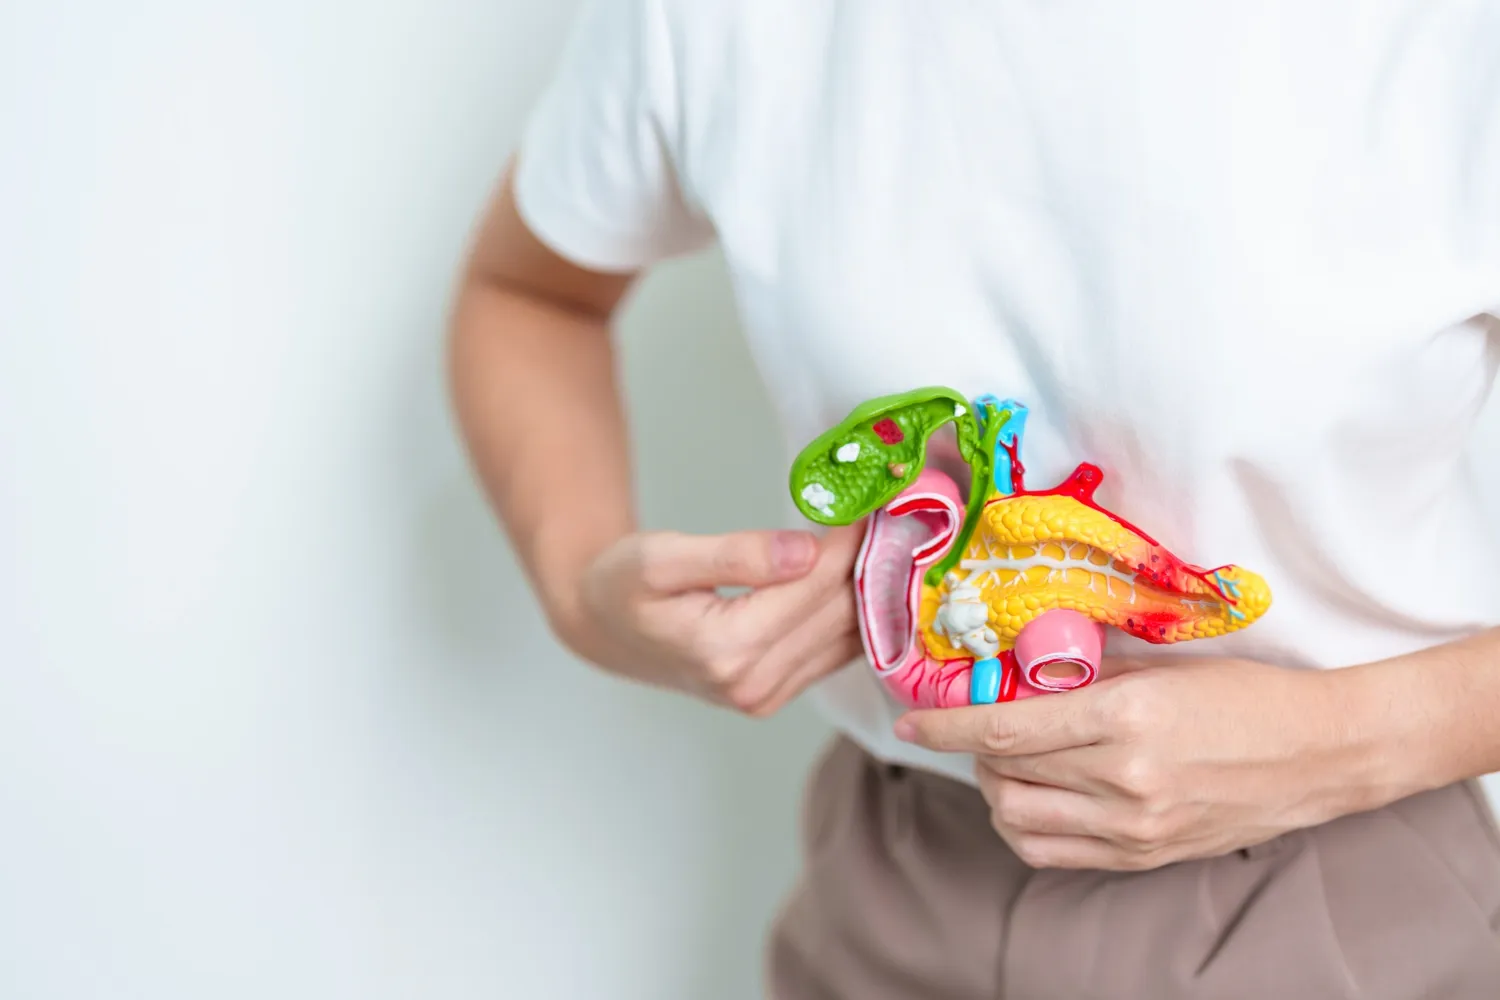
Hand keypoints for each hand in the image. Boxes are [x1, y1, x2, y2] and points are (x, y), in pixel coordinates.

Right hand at [563, 526, 864, 714]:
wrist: (603, 628)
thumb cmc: (621, 586)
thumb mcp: (661, 557)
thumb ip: (734, 555)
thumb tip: (804, 551)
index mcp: (726, 649)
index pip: (814, 583)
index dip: (849, 537)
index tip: (876, 497)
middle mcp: (753, 684)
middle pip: (839, 610)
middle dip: (868, 557)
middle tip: (893, 509)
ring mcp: (768, 696)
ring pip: (849, 634)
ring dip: (870, 585)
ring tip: (885, 535)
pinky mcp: (777, 694)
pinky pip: (837, 653)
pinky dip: (856, 611)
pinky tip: (863, 573)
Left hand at [894, 658, 1393, 870]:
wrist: (1320, 752)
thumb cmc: (1245, 695)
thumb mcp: (1160, 667)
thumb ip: (1084, 674)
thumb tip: (1015, 674)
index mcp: (1124, 717)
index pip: (1004, 729)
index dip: (946, 724)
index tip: (912, 717)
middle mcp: (1124, 778)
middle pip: (1002, 776)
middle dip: (971, 751)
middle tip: (977, 727)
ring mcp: (1135, 827)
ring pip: (1018, 820)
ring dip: (994, 789)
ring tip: (1008, 763)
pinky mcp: (1145, 856)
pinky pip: (1053, 852)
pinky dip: (1026, 825)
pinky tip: (1036, 796)